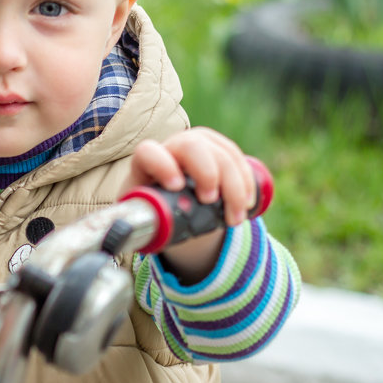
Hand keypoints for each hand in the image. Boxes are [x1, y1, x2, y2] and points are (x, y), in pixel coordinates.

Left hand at [124, 129, 256, 280]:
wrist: (173, 202)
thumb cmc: (153, 210)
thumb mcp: (144, 217)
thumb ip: (141, 226)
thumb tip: (133, 238)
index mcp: (146, 162)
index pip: (149, 152)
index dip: (163, 165)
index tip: (177, 187)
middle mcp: (172, 147)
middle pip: (192, 146)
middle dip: (207, 172)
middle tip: (210, 201)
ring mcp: (198, 144)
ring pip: (221, 153)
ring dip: (234, 186)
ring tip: (234, 219)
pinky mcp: (219, 149)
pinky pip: (238, 157)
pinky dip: (246, 182)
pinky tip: (248, 204)